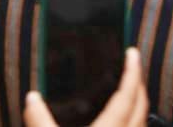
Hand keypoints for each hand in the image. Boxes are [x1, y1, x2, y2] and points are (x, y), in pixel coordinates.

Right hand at [24, 48, 146, 126]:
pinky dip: (132, 121)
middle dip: (138, 83)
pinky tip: (119, 121)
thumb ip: (39, 120)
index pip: (127, 94)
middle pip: (141, 105)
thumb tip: (31, 98)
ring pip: (141, 121)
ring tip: (128, 91)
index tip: (133, 51)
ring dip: (137, 104)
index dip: (132, 71)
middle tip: (132, 67)